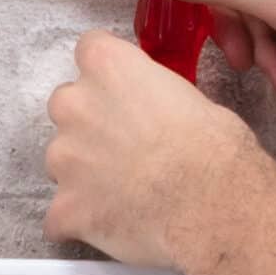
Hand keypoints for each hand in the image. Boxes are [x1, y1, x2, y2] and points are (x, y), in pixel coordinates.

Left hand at [44, 27, 241, 269]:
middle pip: (67, 105)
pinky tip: (112, 225)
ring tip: (125, 193)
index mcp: (108, 67)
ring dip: (85, 174)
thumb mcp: (194, 99)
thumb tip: (156, 115)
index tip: (122, 90)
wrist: (212, 205)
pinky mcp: (64, 208)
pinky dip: (80, 220)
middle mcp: (75, 105)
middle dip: (90, 124)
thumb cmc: (215, 150)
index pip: (90, 49)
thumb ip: (155, 97)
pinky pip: (61, 216)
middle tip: (127, 147)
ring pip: (62, 161)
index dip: (108, 73)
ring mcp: (64, 159)